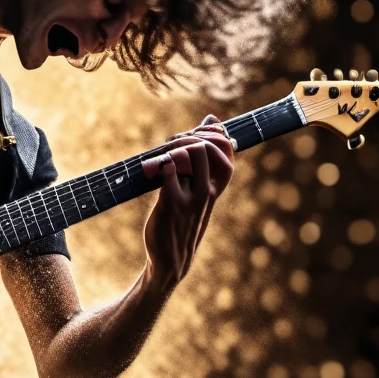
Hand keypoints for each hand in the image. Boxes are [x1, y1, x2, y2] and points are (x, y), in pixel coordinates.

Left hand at [139, 115, 234, 287]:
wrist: (171, 258)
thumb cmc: (182, 219)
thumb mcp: (197, 189)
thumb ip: (204, 158)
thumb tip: (212, 119)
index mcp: (216, 185)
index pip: (227, 147)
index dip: (209, 133)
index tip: (189, 137)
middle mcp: (207, 189)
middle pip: (208, 146)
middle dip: (186, 137)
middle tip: (169, 145)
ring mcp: (191, 197)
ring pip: (192, 155)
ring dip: (172, 148)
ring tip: (160, 157)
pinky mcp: (171, 204)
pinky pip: (169, 174)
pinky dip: (159, 165)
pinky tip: (151, 171)